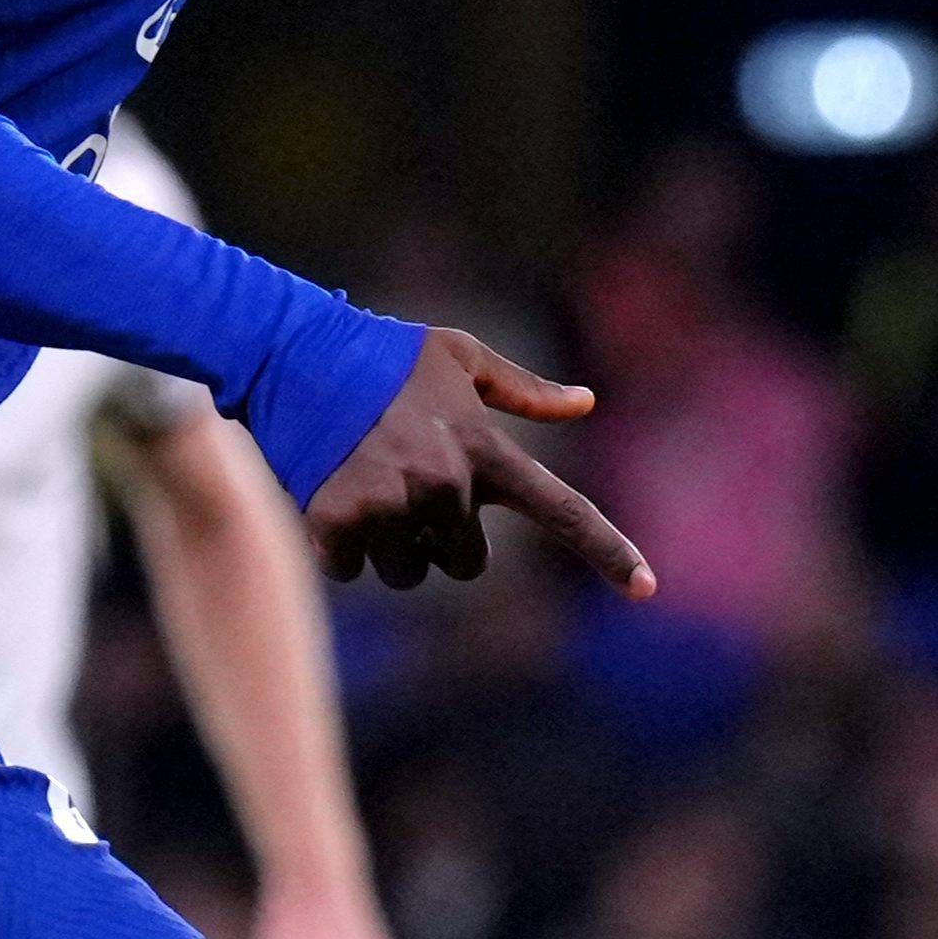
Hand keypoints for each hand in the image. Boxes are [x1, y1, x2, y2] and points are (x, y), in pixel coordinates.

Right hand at [302, 327, 648, 597]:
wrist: (289, 350)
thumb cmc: (379, 355)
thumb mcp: (458, 356)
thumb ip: (523, 389)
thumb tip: (585, 403)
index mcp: (485, 449)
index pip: (563, 510)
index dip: (609, 551)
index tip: (648, 588)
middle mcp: (447, 484)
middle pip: (463, 563)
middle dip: (437, 540)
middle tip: (402, 487)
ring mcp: (394, 506)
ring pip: (406, 573)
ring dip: (387, 547)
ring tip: (363, 485)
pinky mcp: (339, 522)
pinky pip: (351, 571)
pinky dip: (336, 547)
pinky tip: (326, 495)